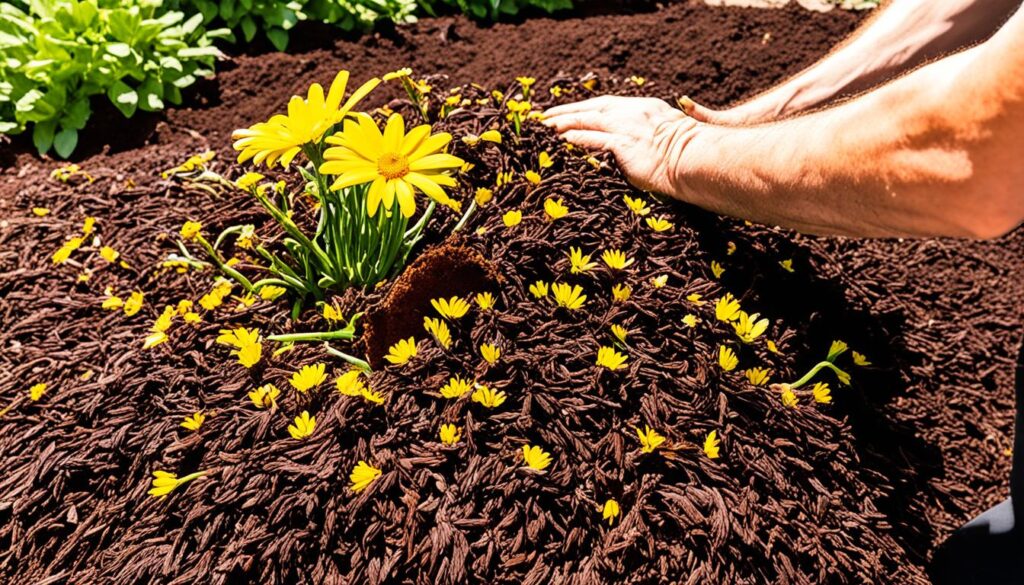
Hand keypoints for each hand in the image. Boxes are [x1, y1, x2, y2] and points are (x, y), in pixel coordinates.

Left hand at [542, 96, 698, 196]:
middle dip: (566, 111)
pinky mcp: (624, 144)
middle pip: (592, 108)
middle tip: (544, 116)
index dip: (584, 106)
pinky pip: (595, 139)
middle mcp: (633, 114)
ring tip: (546, 127)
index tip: (566, 110)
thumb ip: (648, 135)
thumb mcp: (667, 136)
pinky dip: (578, 138)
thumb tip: (633, 145)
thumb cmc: (686, 156)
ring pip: (588, 121)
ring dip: (564, 123)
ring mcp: (628, 128)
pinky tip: (562, 139)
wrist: (697, 161)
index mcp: (644, 109)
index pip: (606, 104)